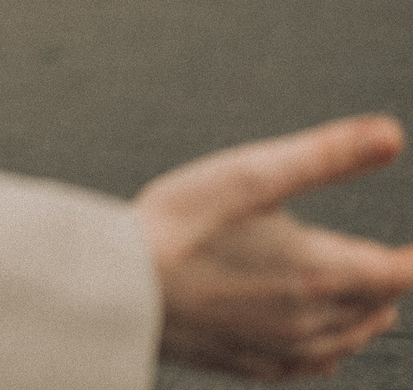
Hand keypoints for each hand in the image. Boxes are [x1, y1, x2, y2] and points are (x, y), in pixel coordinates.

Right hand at [140, 114, 412, 378]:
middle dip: (388, 280)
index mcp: (322, 272)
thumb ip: (326, 155)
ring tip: (370, 296)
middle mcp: (312, 318)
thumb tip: (390, 136)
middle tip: (389, 260)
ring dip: (366, 314)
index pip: (401, 273)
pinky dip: (330, 350)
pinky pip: (311, 366)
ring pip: (349, 338)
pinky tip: (322, 342)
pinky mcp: (249, 363)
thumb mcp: (251, 174)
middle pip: (379, 306)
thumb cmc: (178, 226)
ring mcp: (281, 346)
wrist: (118, 286)